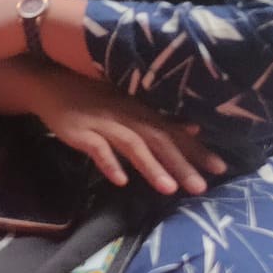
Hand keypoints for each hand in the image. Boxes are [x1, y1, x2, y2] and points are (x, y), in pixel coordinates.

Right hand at [31, 74, 229, 195]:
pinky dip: (109, 162)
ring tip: (169, 190)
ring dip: (151, 166)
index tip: (221, 168)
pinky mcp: (80, 131)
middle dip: (180, 163)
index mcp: (141, 110)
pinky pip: (96, 148)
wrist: (50, 82)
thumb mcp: (130, 104)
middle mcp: (127, 115)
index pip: (174, 131)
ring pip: (132, 144)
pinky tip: (120, 180)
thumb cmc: (94, 96)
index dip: (196, 149)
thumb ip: (159, 119)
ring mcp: (103, 123)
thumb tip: (195, 130)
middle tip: (201, 188)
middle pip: (158, 140)